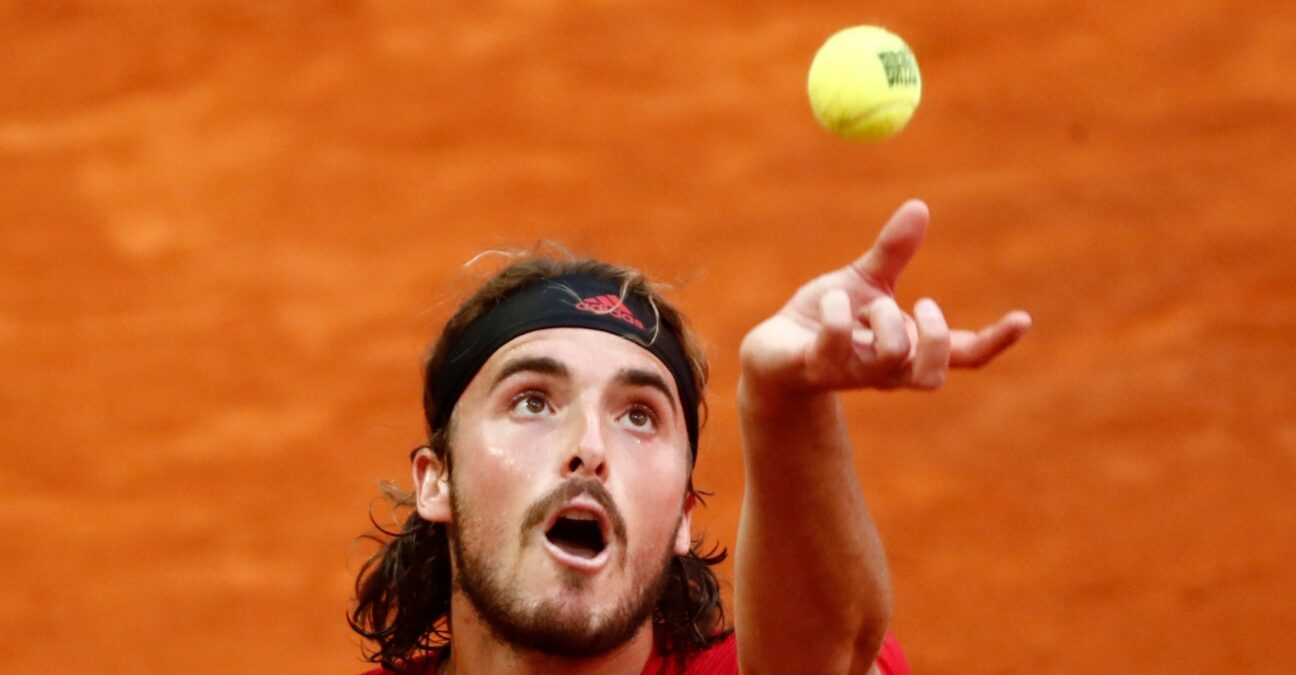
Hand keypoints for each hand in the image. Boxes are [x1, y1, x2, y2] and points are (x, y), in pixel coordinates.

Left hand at [740, 199, 1030, 392]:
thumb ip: (894, 252)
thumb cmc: (825, 319)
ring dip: (886, 321)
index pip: (962, 357)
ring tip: (868, 303)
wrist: (771, 351)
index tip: (1022, 317)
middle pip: (930, 375)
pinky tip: (832, 301)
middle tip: (919, 303)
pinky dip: (841, 316)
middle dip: (932, 337)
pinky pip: (837, 347)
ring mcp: (851, 374)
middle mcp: (885, 370)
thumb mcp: (864, 281)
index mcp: (907, 349)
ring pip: (891, 360)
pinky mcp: (814, 370)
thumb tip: (919, 206)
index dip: (994, 342)